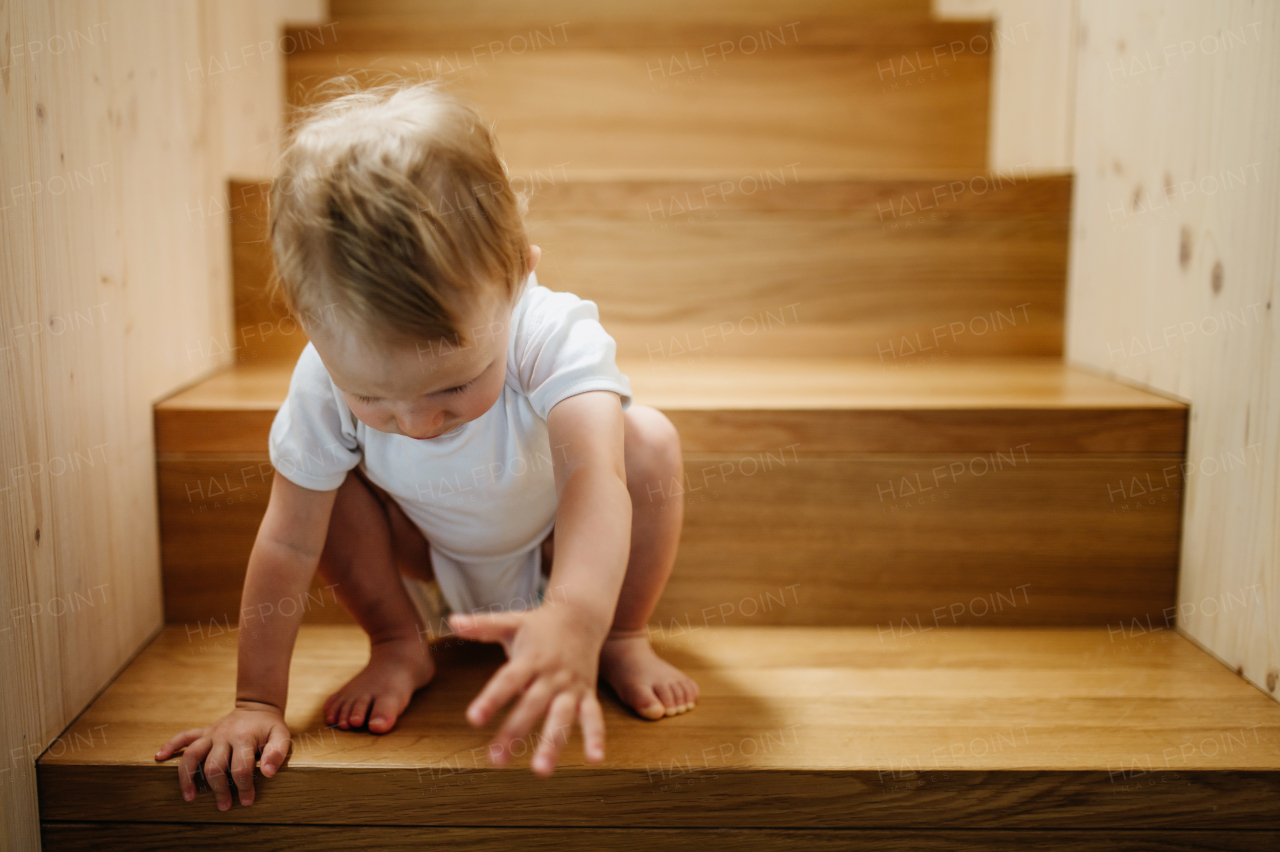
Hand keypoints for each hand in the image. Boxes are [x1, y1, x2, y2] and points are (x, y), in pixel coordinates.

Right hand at [154, 701, 290, 808]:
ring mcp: (211, 733)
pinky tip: (159, 757)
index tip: (247, 800)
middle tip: (224, 805)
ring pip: (192, 755)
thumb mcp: (281, 735)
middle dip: (218, 789)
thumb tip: (268, 773)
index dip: (244, 787)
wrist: (257, 707)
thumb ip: (277, 752)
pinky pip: (183, 736)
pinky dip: (170, 746)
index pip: (241, 768)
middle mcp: (224, 735)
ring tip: (189, 796)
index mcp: (244, 738)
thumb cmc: (269, 727)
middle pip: (214, 766)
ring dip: (187, 776)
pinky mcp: (203, 732)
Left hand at [448, 606, 606, 775]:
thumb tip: (452, 620)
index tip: (474, 719)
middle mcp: (551, 674)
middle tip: (496, 760)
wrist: (581, 616)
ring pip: (562, 717)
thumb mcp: (512, 621)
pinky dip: (596, 737)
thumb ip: (482, 625)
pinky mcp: (586, 694)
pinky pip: (593, 717)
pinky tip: (595, 760)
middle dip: (515, 732)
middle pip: (532, 705)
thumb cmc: (539, 624)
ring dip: (553, 744)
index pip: (508, 680)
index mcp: (531, 657)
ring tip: (540, 770)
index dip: (492, 699)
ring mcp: (570, 686)